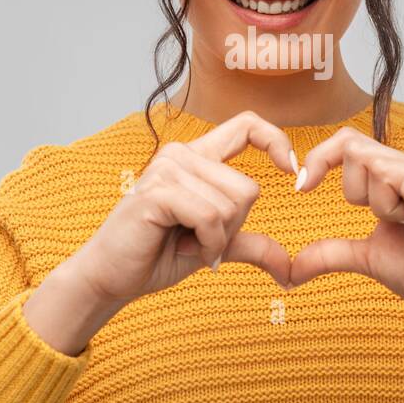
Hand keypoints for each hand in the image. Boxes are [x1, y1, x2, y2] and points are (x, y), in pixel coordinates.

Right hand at [69, 110, 297, 307]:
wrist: (111, 277)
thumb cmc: (157, 256)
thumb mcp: (214, 246)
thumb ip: (250, 244)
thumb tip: (289, 268)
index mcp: (197, 157)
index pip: (246, 125)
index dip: (276, 141)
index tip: (292, 171)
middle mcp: (182, 154)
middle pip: (248, 188)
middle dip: (234, 226)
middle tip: (199, 239)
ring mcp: (168, 169)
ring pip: (231, 205)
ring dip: (217, 239)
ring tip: (186, 243)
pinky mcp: (158, 192)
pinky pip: (210, 218)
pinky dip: (207, 244)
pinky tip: (185, 249)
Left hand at [288, 127, 403, 338]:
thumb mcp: (368, 259)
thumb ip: (331, 254)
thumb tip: (288, 270)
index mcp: (389, 178)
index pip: (346, 144)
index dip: (319, 158)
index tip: (301, 187)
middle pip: (356, 150)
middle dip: (356, 192)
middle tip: (389, 221)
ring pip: (381, 165)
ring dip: (385, 205)